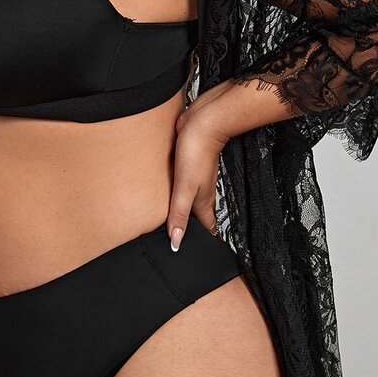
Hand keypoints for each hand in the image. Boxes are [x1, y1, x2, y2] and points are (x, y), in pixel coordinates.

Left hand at [166, 83, 234, 250]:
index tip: (198, 255)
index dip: (202, 241)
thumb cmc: (197, 152)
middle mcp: (202, 191)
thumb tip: (176, 242)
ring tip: (178, 222)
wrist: (203, 121)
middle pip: (199, 215)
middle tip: (185, 242)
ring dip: (186, 211)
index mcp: (203, 201)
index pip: (206, 228)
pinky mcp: (189, 163)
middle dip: (194, 229)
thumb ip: (179, 215)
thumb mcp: (184, 189)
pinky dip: (179, 192)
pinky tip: (171, 191)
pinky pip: (184, 183)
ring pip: (192, 199)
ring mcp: (197, 177)